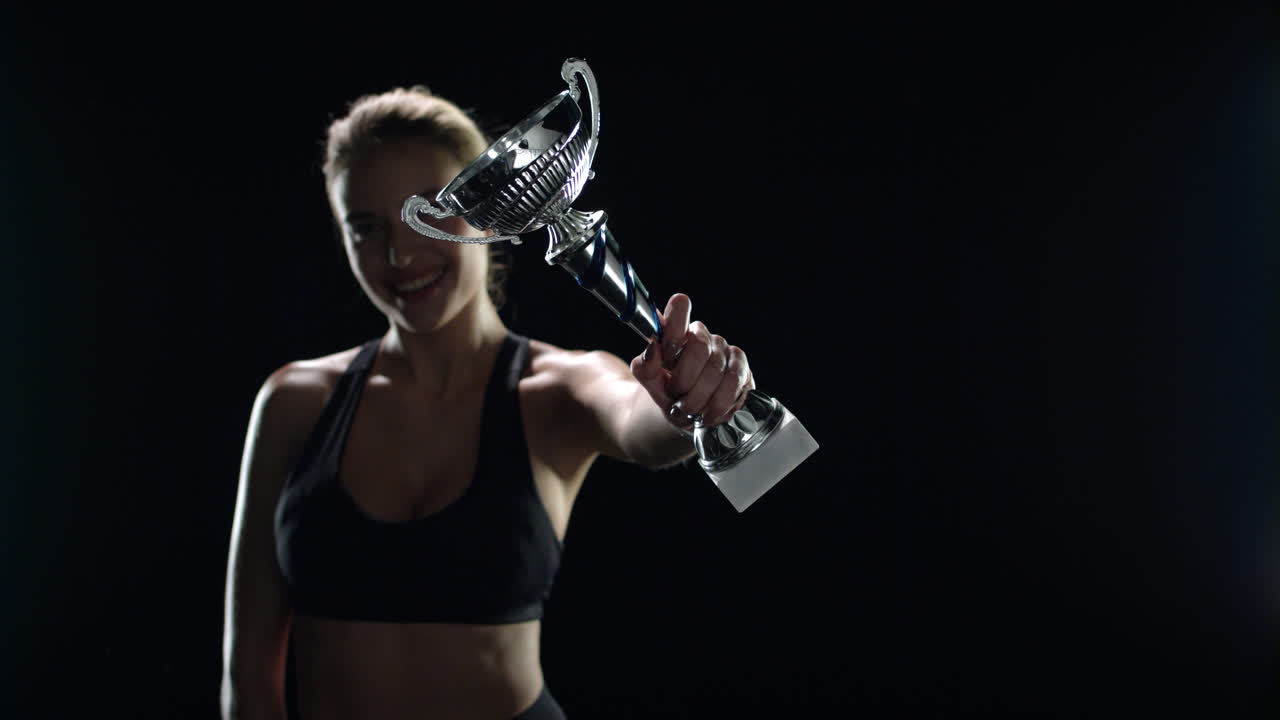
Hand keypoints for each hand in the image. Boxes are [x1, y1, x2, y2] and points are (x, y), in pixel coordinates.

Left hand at [629, 293, 754, 428]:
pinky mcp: (742, 368)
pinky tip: (709, 412)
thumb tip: (652, 349)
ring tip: (690, 410)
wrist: (689, 415)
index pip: (681, 307)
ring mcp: (725, 350)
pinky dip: (718, 404)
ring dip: (699, 398)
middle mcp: (702, 335)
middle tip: (677, 397)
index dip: (675, 327)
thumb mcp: (651, 384)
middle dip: (685, 380)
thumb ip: (646, 367)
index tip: (667, 355)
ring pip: (716, 370)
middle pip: (699, 345)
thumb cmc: (669, 394)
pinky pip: (733, 383)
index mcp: (677, 332)